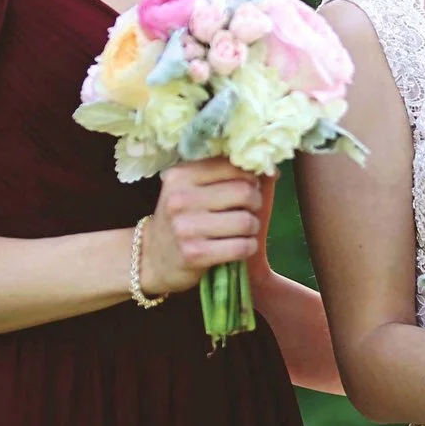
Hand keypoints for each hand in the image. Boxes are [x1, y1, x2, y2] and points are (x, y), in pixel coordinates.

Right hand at [138, 160, 265, 297]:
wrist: (151, 259)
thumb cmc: (182, 219)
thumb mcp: (192, 189)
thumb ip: (225, 174)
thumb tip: (273, 170)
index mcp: (181, 175)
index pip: (233, 166)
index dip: (250, 177)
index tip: (249, 186)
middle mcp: (181, 199)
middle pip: (244, 192)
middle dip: (255, 202)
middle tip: (249, 209)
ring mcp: (186, 227)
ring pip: (246, 220)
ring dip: (253, 227)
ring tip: (243, 229)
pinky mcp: (195, 254)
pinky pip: (241, 246)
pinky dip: (249, 246)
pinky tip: (241, 246)